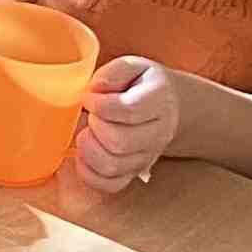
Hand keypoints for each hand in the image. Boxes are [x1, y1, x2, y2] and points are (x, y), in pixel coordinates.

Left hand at [73, 56, 181, 193]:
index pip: (128, 110)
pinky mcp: (134, 173)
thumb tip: (94, 90)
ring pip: (113, 166)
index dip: (100, 104)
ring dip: (88, 150)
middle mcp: (158, 133)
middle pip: (119, 141)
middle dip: (95, 127)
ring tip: (88, 133)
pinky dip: (88, 173)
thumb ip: (113, 73)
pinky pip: (109, 185)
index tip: (89, 97)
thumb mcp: (133, 67)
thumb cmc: (141, 85)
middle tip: (92, 116)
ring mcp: (147, 157)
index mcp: (159, 101)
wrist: (168, 107)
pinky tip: (84, 155)